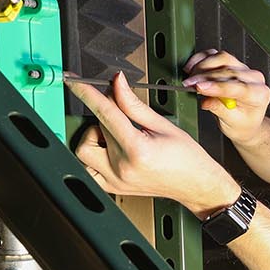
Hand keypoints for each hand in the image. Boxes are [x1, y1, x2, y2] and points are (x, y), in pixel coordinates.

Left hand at [67, 73, 240, 217]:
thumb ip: (134, 104)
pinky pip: (87, 167)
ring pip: (84, 149)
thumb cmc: (187, 158)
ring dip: (95, 137)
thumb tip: (117, 84)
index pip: (105, 113)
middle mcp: (122, 168)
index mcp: (137, 150)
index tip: (75, 82)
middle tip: (125, 117)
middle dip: (106, 115)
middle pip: (95, 127)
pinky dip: (93, 154)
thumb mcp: (163, 125)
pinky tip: (109, 150)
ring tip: (118, 138)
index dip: (88, 93)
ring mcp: (115, 180)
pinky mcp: (112, 187)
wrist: (195, 185)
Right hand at [183, 49, 269, 145]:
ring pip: (222, 58)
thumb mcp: (232, 123)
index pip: (238, 86)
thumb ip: (220, 110)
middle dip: (205, 77)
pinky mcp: (232, 63)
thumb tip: (206, 101)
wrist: (246, 121)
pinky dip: (202, 59)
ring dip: (203, 66)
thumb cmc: (243, 124)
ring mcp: (243, 68)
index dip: (217, 86)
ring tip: (190, 78)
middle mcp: (254, 78)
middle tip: (189, 84)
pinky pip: (216, 55)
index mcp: (259, 94)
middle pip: (228, 71)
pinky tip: (192, 67)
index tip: (200, 88)